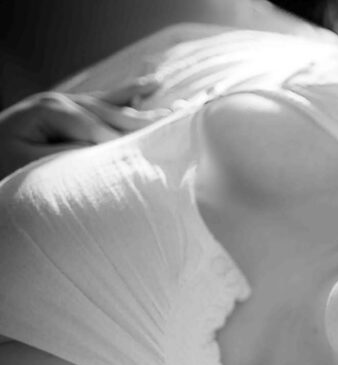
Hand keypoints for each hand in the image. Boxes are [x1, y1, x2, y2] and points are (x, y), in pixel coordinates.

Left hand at [0, 78, 167, 177]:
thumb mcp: (29, 162)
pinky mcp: (74, 107)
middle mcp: (62, 99)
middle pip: (110, 112)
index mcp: (51, 109)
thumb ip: (66, 155)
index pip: (95, 127)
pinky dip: (130, 94)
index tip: (146, 156)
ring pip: (113, 105)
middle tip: (175, 128)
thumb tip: (103, 152)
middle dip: (142, 122)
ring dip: (143, 108)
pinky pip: (108, 100)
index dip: (120, 142)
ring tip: (174, 110)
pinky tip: (152, 84)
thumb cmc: (6, 160)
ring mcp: (68, 100)